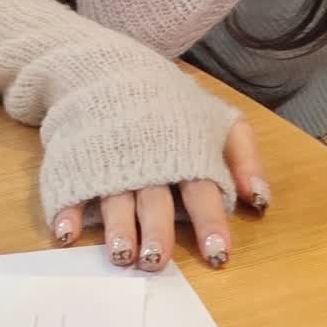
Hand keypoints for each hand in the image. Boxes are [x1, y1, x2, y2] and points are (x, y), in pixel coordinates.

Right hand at [49, 117, 268, 272]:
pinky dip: (68, 208)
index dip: (209, 221)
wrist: (108, 66)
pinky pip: (73, 186)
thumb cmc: (169, 105)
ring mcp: (111, 161)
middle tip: (158, 260)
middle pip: (155, 198)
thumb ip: (244, 156)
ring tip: (121, 253)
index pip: (201, 189)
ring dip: (117, 226)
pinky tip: (67, 231)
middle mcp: (148, 160)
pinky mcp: (79, 161)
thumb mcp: (216, 119)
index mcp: (185, 152)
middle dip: (157, 229)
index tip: (218, 254)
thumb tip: (260, 200)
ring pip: (115, 196)